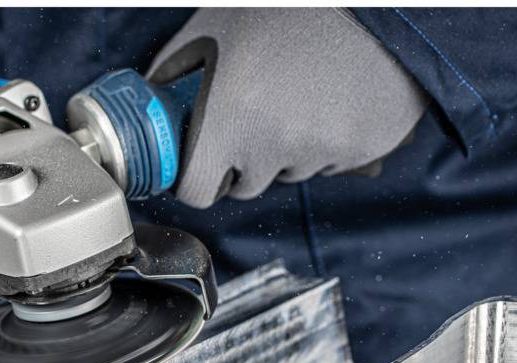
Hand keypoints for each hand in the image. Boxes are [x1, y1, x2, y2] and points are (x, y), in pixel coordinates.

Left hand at [148, 8, 428, 208]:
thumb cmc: (288, 6)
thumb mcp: (214, 28)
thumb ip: (175, 73)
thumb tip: (154, 104)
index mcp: (229, 115)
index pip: (196, 190)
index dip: (195, 178)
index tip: (200, 164)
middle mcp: (274, 142)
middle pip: (245, 184)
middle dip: (242, 159)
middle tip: (256, 112)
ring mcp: (321, 149)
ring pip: (289, 172)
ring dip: (286, 148)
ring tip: (300, 94)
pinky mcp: (362, 148)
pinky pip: (330, 162)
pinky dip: (327, 140)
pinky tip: (332, 97)